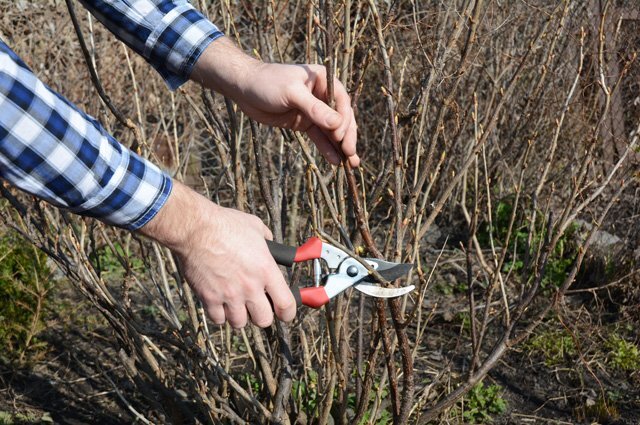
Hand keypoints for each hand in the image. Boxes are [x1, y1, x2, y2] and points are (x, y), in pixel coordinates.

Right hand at [139, 181, 295, 327]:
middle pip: (264, 320)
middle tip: (257, 306)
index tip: (285, 313)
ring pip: (240, 323)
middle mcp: (250, 287)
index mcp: (266, 270)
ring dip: (239, 315)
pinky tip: (220, 302)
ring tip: (236, 303)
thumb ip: (268, 242)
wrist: (196, 228)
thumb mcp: (256, 228)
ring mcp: (229, 295)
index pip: (286, 304)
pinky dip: (219, 314)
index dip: (288, 313)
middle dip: (262, 314)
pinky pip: (218, 319)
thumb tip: (272, 247)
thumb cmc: (225, 224)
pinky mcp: (209, 298)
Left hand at [191, 37, 358, 166]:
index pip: (341, 102)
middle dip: (346, 136)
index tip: (341, 137)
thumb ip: (314, 109)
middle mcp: (322, 95)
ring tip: (351, 164)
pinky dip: (327, 149)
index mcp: (324, 80)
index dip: (344, 121)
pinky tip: (335, 161)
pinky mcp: (303, 123)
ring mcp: (313, 111)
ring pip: (332, 130)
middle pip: (340, 118)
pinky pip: (319, 137)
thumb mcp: (292, 93)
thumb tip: (338, 124)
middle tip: (350, 155)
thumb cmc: (267, 82)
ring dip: (341, 146)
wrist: (243, 88)